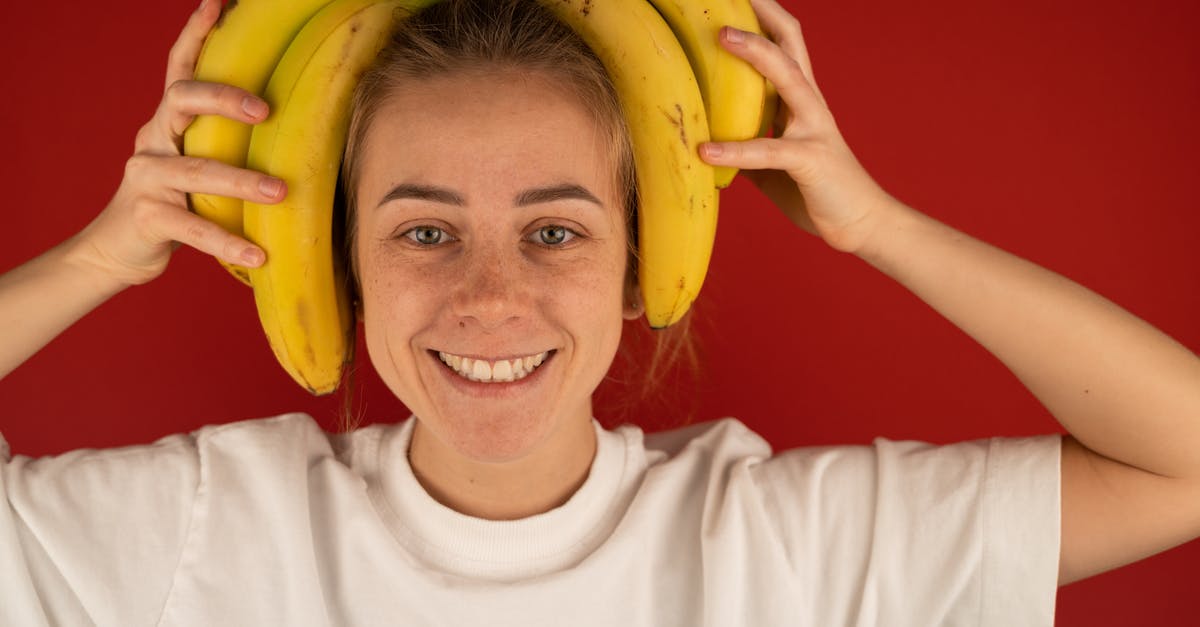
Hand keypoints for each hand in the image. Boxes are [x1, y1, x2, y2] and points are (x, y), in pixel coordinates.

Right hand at [71, 0, 284, 287]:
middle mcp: (153, 140)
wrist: (120, 249)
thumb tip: (293, 121)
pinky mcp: (148, 217)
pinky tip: (258, 254)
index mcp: (169, 122)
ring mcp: (146, 177)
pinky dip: (227, 242)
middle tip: (266, 110)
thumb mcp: (197, 161)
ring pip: (195, 170)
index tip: (218, 3)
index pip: (181, 69)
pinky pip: (192, 228)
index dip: (196, 35)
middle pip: (182, 101)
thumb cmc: (176, 200)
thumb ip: (225, 140)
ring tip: (281, 193)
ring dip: (241, 182)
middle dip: (224, 98)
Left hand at [700, 0, 898, 253]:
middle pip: (790, 42)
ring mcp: (814, 129)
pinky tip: (705, 150)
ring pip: (787, 77)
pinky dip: (734, 150)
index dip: (762, 17)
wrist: (862, 225)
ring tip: (720, 37)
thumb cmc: (817, 192)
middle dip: (762, 14)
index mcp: (801, 101)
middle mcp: (810, 105)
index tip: (734, 0)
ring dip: (754, 53)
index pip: (784, 44)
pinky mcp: (811, 160)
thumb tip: (706, 144)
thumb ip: (746, 147)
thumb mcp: (773, 166)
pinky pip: (768, 150)